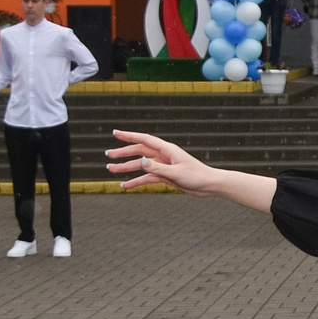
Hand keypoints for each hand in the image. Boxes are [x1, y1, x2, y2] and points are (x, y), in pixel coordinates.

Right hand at [108, 128, 227, 197]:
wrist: (209, 185)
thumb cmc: (196, 176)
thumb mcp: (176, 173)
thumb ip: (157, 168)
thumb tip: (141, 161)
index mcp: (167, 150)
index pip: (144, 139)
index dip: (129, 136)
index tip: (115, 133)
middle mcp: (163, 156)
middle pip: (139, 152)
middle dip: (123, 153)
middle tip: (108, 155)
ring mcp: (163, 166)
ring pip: (141, 166)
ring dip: (127, 168)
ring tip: (111, 170)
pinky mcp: (165, 176)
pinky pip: (147, 178)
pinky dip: (136, 181)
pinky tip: (125, 185)